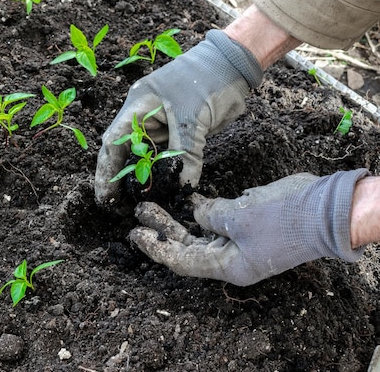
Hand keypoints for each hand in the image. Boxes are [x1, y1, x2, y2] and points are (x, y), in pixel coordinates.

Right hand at [95, 30, 262, 206]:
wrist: (233, 64)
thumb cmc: (207, 80)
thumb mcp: (194, 118)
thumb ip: (186, 153)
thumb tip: (184, 187)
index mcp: (137, 107)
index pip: (113, 143)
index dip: (106, 171)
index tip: (104, 196)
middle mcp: (143, 117)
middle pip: (125, 152)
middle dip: (121, 179)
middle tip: (119, 207)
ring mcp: (160, 124)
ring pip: (146, 157)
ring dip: (144, 178)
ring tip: (139, 202)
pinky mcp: (177, 131)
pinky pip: (165, 156)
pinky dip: (164, 171)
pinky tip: (164, 188)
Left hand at [129, 170, 368, 285]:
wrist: (327, 208)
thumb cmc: (284, 218)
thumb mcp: (239, 216)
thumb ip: (210, 215)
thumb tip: (196, 211)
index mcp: (229, 266)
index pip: (183, 261)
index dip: (158, 248)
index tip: (136, 235)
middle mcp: (232, 258)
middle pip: (188, 246)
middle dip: (164, 229)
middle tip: (141, 211)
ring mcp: (241, 241)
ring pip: (201, 232)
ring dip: (179, 218)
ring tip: (155, 203)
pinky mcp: (248, 225)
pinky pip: (218, 220)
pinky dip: (202, 209)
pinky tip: (188, 198)